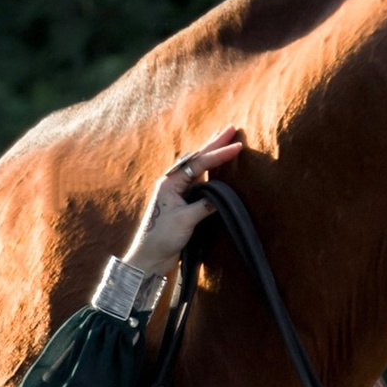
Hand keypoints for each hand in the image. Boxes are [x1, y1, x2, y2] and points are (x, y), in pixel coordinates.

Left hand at [125, 128, 247, 277]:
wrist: (150, 258)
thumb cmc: (162, 238)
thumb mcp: (185, 221)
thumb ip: (204, 206)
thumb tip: (222, 196)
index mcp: (169, 183)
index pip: (198, 164)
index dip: (218, 154)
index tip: (237, 146)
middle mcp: (172, 183)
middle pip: (196, 158)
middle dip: (214, 144)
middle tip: (232, 128)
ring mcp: (177, 192)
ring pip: (197, 167)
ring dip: (212, 154)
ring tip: (224, 139)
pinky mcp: (182, 203)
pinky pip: (199, 180)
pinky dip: (209, 170)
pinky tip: (215, 166)